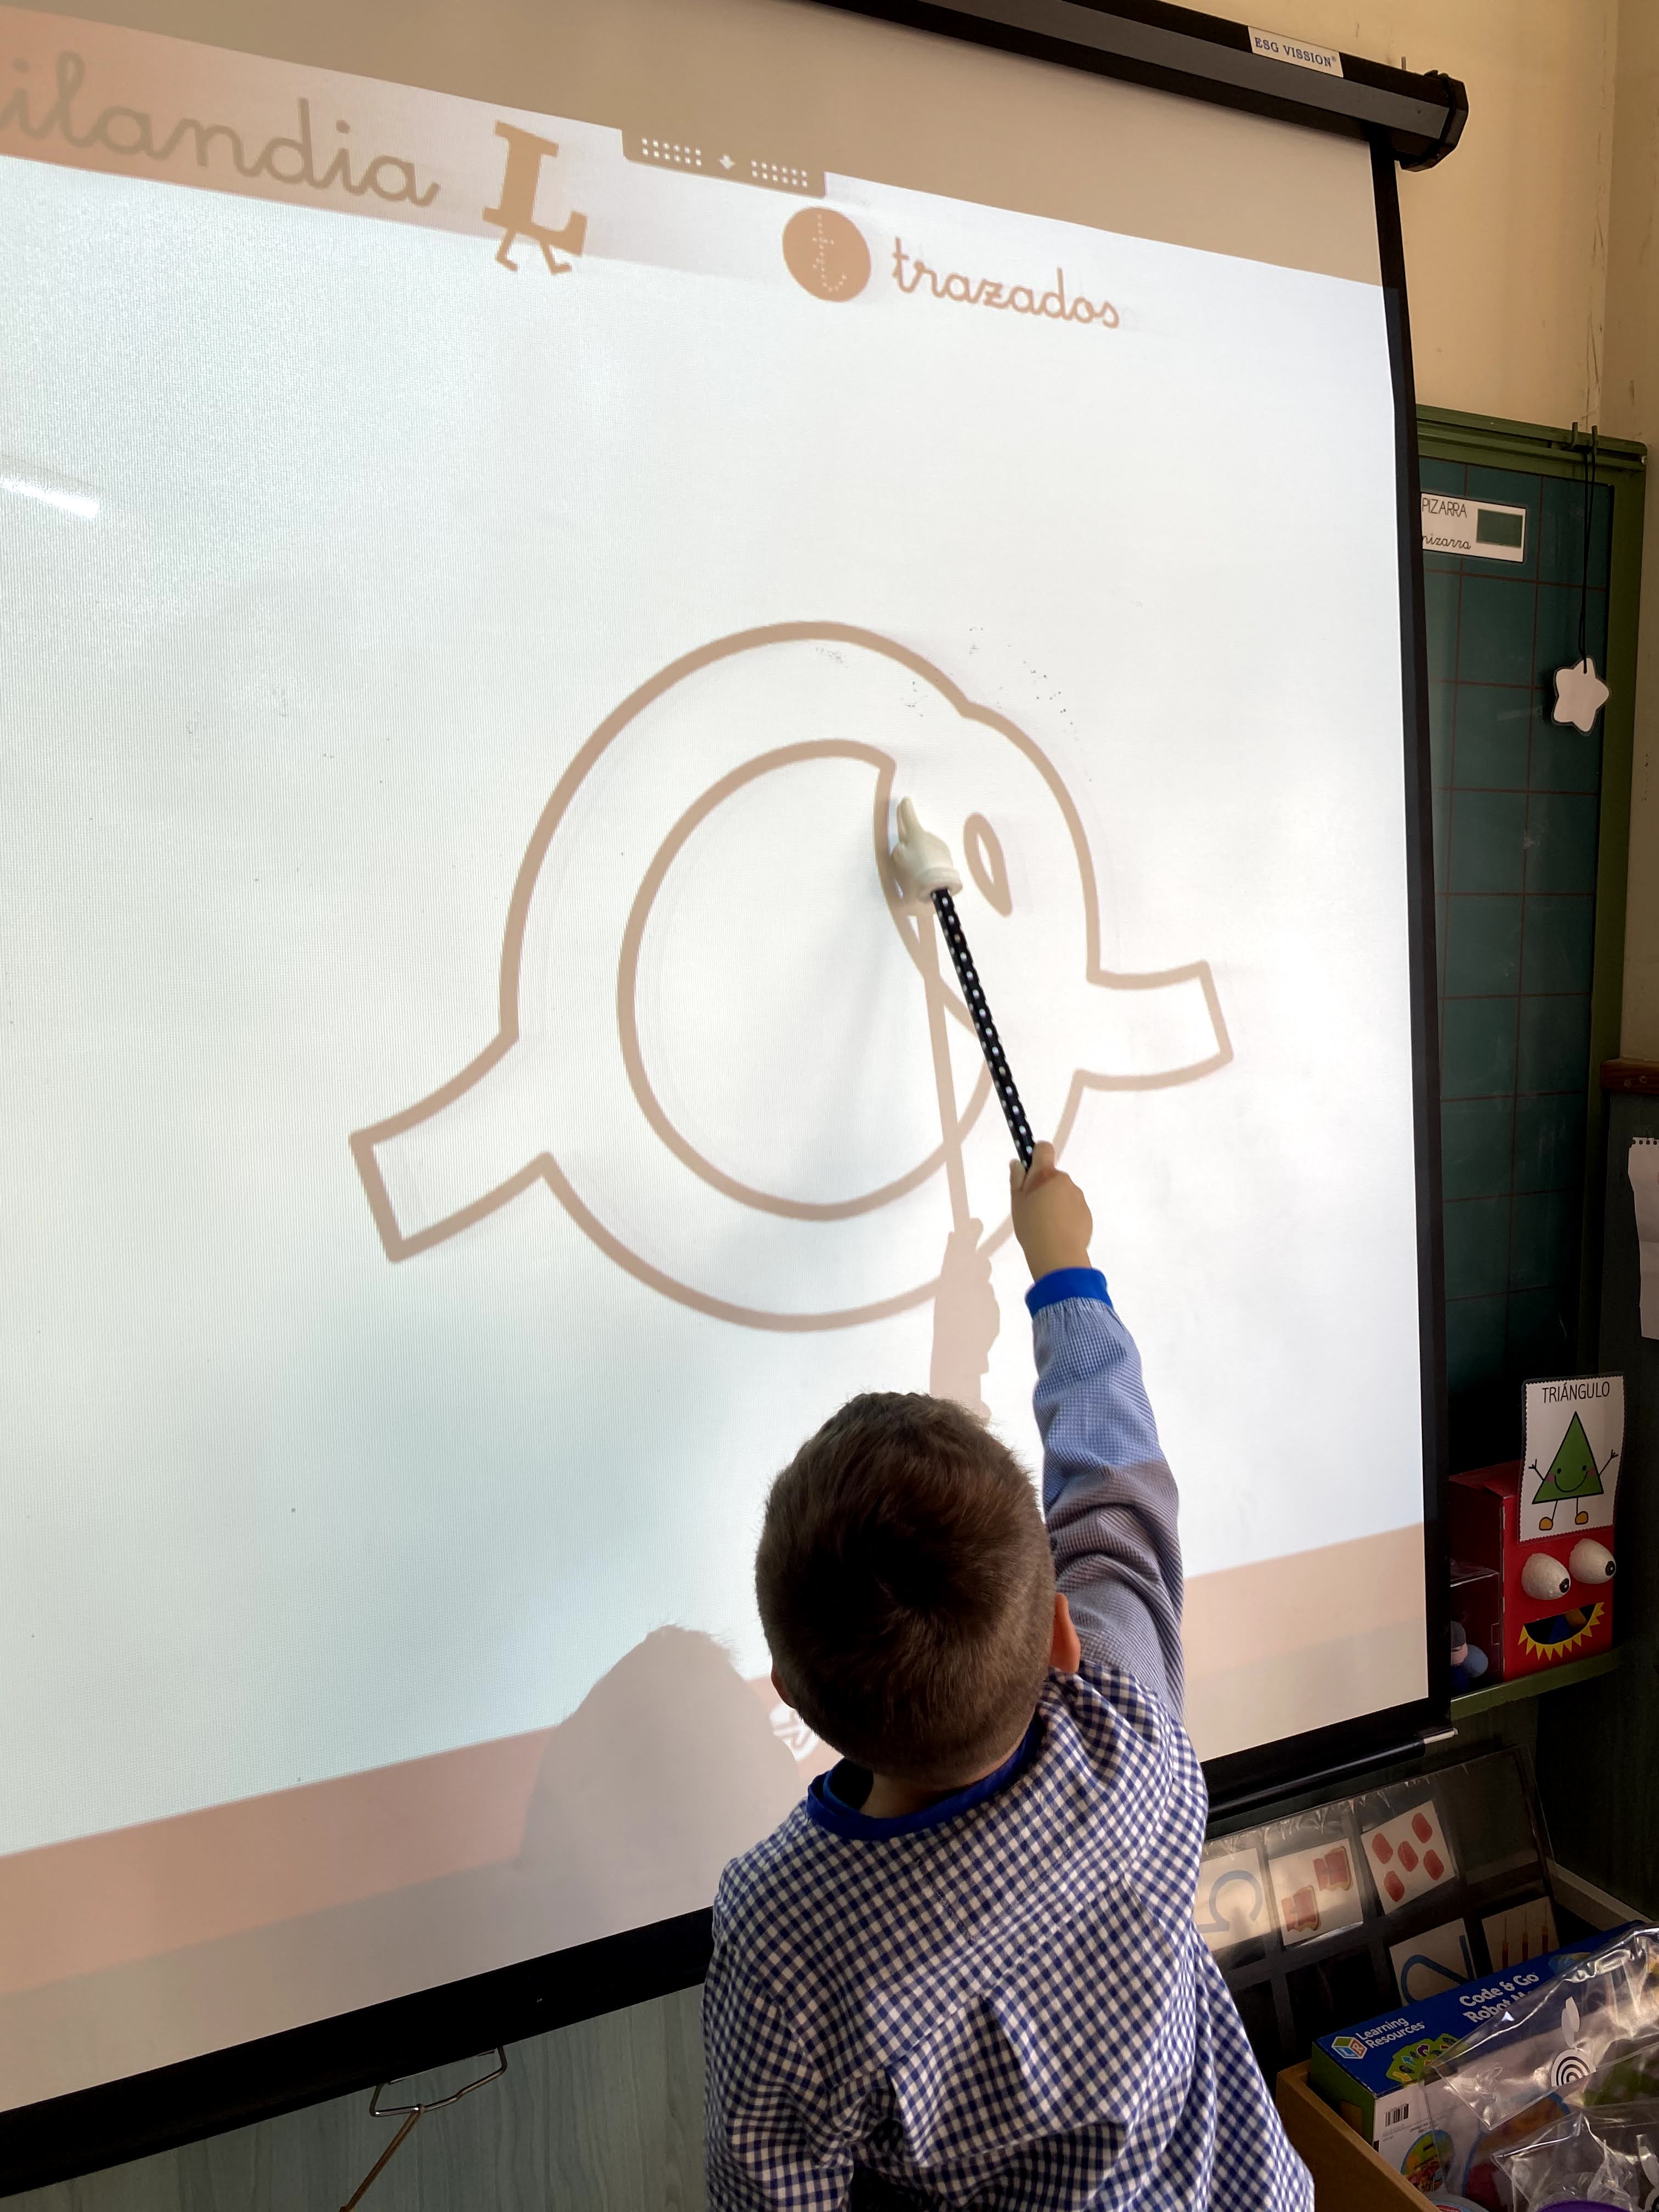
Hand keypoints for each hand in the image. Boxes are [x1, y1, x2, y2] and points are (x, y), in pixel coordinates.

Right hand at [1010, 1142, 1091, 1281]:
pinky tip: (1057, 1232)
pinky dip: (1066, 1216)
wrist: (1057, 1254)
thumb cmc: (1031, 1226)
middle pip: (1053, 1176)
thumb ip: (1016, 1179)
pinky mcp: (1086, 1213)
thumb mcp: (1016, 1202)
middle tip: (1033, 1208)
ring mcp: (1078, 1197)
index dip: (1037, 1154)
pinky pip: (1073, 1209)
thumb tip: (1017, 1163)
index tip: (1030, 1169)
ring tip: (1045, 1224)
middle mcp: (1065, 1181)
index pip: (1044, 1148)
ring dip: (1055, 1202)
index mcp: (1046, 1175)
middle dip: (1044, 1187)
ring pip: (1063, 1193)